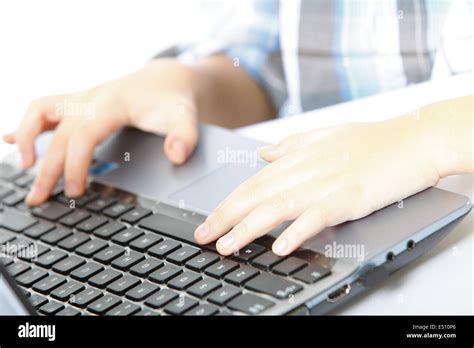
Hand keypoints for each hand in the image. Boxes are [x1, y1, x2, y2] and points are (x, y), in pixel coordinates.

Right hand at [3, 59, 198, 204]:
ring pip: (41, 111)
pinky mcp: (80, 104)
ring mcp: (83, 99)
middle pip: (58, 132)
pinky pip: (46, 109)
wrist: (167, 80)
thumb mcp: (186, 117)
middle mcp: (91, 98)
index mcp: (112, 104)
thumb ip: (185, 136)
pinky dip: (28, 125)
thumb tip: (176, 156)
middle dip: (46, 167)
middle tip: (39, 198)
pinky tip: (12, 140)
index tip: (74, 192)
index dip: (75, 165)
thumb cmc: (173, 100)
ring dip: (26, 137)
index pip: (83, 136)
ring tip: (23, 167)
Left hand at [194, 116, 441, 255]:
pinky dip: (297, 231)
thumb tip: (265, 154)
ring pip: (276, 207)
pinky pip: (316, 216)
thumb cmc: (372, 139)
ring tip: (228, 246)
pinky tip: (280, 246)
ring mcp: (325, 183)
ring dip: (248, 229)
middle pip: (255, 196)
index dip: (227, 203)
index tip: (209, 219)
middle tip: (204, 236)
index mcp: (298, 157)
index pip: (252, 183)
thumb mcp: (326, 136)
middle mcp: (305, 170)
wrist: (413, 138)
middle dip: (225, 218)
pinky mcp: (349, 196)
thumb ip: (292, 145)